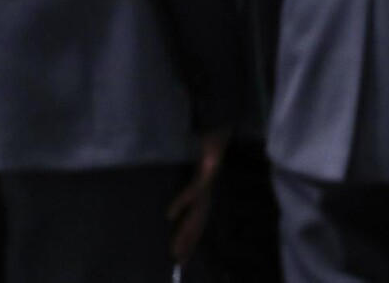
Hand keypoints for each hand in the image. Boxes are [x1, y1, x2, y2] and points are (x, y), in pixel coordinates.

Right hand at [168, 129, 228, 263]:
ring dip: (187, 231)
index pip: (198, 220)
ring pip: (198, 212)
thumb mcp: (196, 167)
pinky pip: (193, 191)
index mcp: (205, 192)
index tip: (181, 256)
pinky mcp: (206, 171)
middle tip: (178, 260)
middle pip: (199, 221)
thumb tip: (174, 198)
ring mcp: (208, 182)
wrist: (218, 128)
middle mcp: (207, 191)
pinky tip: (169, 214)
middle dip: (189, 242)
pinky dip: (182, 203)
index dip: (191, 238)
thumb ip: (190, 183)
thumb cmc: (207, 147)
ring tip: (176, 248)